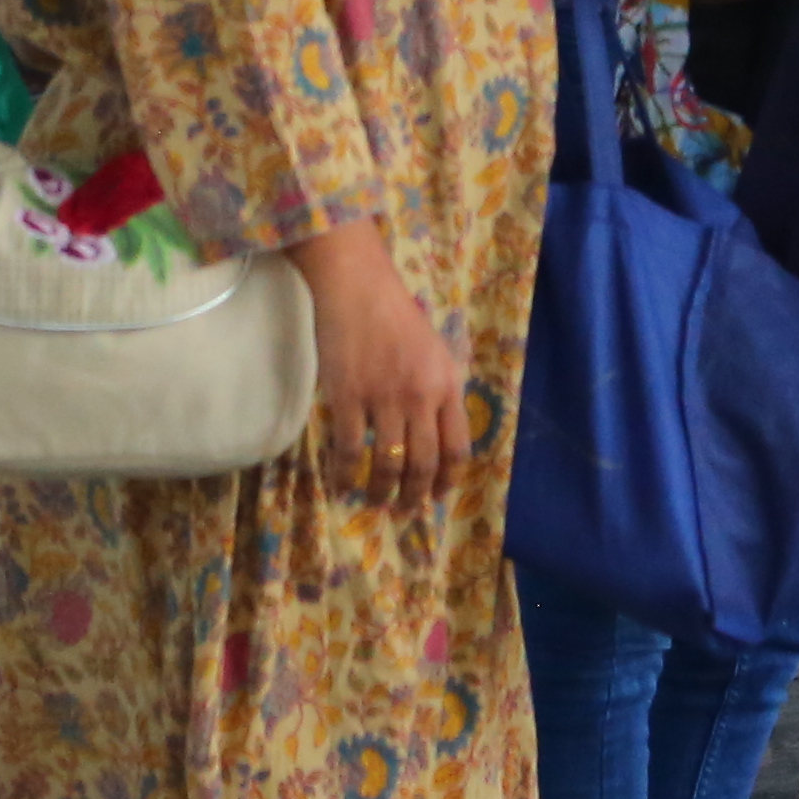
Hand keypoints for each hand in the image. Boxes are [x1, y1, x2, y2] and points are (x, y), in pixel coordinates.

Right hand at [302, 241, 472, 494]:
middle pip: (424, 463)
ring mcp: (384, 399)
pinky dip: (345, 474)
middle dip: (416, 495)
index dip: (448, 479)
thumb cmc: (396, 315)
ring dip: (383, 491)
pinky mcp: (348, 398)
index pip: (457, 447)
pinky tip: (341, 484)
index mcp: (447, 385)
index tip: (438, 496)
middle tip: (407, 511)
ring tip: (377, 502)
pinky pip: (349, 450)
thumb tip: (437, 432)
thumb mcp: (434, 352)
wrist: (357, 286)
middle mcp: (421, 397)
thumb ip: (439, 389)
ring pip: (389, 463)